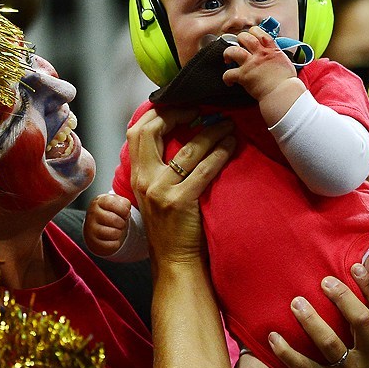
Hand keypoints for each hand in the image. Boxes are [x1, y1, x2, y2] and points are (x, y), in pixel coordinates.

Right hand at [83, 193, 131, 255]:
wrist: (97, 227)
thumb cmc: (110, 212)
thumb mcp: (117, 202)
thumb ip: (124, 203)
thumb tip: (126, 210)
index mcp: (99, 201)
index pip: (112, 204)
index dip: (124, 210)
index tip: (126, 213)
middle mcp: (92, 214)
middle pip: (114, 219)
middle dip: (122, 222)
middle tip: (120, 223)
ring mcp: (91, 228)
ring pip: (113, 233)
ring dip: (119, 233)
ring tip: (116, 230)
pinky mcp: (93, 242)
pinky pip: (112, 245)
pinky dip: (116, 243)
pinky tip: (113, 238)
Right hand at [127, 106, 234, 267]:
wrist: (174, 261)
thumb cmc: (171, 226)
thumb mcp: (155, 192)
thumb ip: (159, 166)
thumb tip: (179, 133)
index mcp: (137, 174)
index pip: (138, 131)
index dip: (159, 113)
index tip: (182, 107)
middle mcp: (144, 179)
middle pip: (151, 131)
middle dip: (178, 114)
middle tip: (202, 110)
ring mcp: (160, 191)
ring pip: (187, 149)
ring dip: (211, 132)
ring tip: (227, 124)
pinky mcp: (180, 202)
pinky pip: (204, 169)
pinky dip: (220, 153)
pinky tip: (231, 145)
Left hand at [223, 26, 298, 101]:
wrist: (283, 93)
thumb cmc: (286, 81)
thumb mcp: (285, 61)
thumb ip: (277, 55)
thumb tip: (274, 55)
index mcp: (271, 49)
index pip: (259, 32)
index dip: (252, 32)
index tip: (249, 37)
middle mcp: (260, 54)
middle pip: (244, 37)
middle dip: (238, 40)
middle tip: (238, 46)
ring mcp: (251, 64)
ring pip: (233, 51)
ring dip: (227, 53)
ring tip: (228, 59)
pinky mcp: (244, 76)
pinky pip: (228, 73)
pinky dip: (226, 78)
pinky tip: (229, 81)